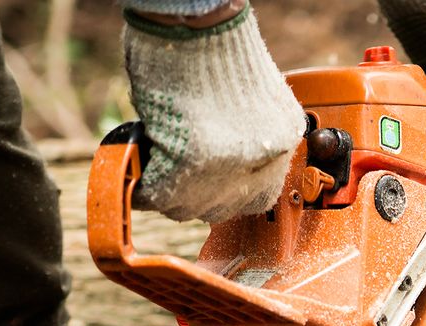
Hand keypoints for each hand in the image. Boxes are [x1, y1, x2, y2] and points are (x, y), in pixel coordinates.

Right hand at [122, 3, 305, 222]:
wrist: (197, 17)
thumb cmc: (212, 44)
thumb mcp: (248, 97)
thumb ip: (242, 133)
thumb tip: (216, 164)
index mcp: (284, 134)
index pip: (261, 194)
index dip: (226, 194)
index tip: (205, 187)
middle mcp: (267, 152)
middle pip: (227, 206)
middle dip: (195, 197)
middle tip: (173, 180)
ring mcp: (234, 160)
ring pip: (194, 206)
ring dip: (169, 193)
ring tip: (155, 170)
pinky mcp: (197, 160)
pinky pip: (165, 191)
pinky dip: (148, 185)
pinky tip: (142, 170)